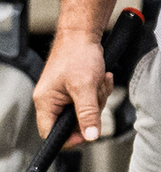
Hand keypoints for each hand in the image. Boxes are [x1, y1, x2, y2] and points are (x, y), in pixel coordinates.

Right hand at [33, 27, 111, 144]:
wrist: (83, 33)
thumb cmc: (78, 55)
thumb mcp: (85, 87)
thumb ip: (88, 113)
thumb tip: (91, 136)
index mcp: (46, 103)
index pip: (51, 133)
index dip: (71, 138)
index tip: (90, 133)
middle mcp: (52, 101)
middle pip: (74, 123)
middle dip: (92, 109)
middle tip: (97, 94)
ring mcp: (64, 95)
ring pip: (86, 110)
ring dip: (98, 97)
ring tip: (101, 80)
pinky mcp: (75, 89)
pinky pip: (91, 99)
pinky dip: (100, 90)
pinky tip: (104, 77)